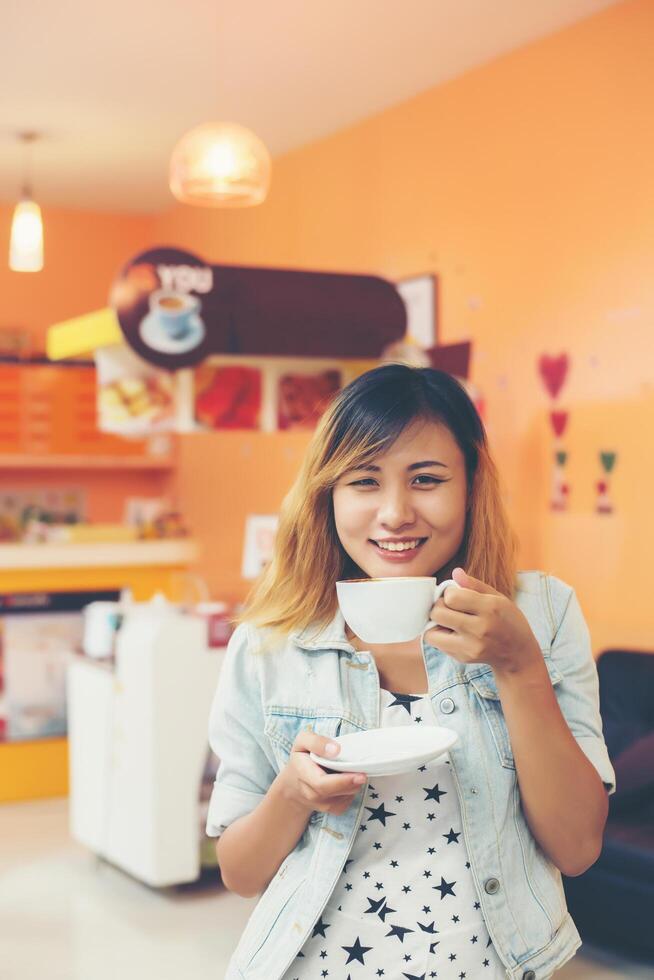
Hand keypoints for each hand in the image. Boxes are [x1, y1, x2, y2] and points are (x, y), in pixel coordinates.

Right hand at [278, 728, 365, 816]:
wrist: (294, 784)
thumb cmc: (301, 758)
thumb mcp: (303, 741)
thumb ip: (316, 742)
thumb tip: (336, 749)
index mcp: (302, 773)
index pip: (321, 783)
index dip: (341, 781)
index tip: (359, 774)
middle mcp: (310, 793)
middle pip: (333, 793)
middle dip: (351, 784)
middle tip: (364, 775)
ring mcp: (319, 804)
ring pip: (342, 798)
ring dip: (352, 786)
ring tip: (353, 773)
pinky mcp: (330, 810)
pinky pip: (345, 803)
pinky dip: (351, 792)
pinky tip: (348, 782)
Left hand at [424, 567, 541, 675]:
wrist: (518, 654)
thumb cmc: (508, 621)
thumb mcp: (499, 598)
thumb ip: (474, 585)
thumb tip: (455, 572)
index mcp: (490, 608)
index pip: (452, 597)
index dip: (449, 593)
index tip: (456, 595)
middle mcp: (479, 629)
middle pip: (438, 614)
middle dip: (439, 607)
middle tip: (449, 607)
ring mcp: (470, 646)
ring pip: (431, 633)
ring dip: (435, 624)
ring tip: (449, 621)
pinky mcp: (463, 658)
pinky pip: (438, 644)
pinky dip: (440, 636)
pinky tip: (453, 632)